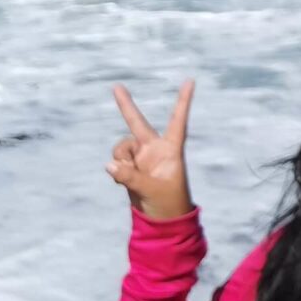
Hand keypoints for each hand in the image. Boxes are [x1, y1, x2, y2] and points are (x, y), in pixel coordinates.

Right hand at [107, 80, 195, 220]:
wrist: (161, 220)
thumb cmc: (168, 203)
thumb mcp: (151, 190)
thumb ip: (130, 177)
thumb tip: (110, 165)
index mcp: (171, 149)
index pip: (177, 121)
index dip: (183, 101)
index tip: (190, 80)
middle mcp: (155, 149)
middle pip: (138, 123)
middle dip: (125, 105)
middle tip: (116, 86)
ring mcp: (141, 157)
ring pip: (121, 148)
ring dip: (121, 161)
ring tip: (133, 177)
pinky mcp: (129, 167)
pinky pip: (115, 162)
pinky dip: (117, 171)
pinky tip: (125, 182)